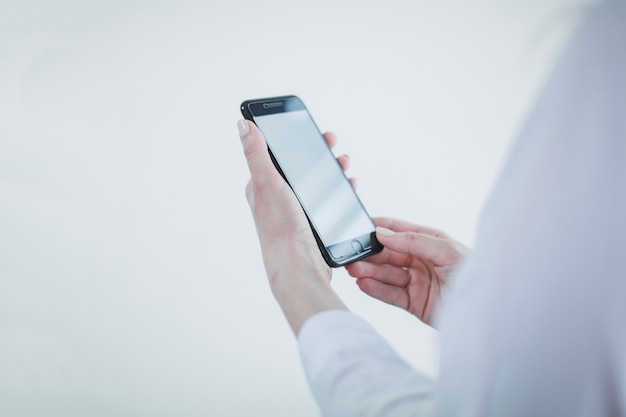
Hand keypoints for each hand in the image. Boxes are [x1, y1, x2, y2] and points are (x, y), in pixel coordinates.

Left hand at [238, 120, 345, 333]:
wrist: (299, 267)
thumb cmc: (281, 228)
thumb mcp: (268, 183)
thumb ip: (256, 153)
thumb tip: (243, 124)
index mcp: (262, 186)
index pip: (276, 153)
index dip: (293, 138)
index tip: (311, 127)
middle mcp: (276, 198)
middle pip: (299, 166)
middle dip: (317, 151)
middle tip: (332, 142)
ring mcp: (294, 211)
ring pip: (315, 182)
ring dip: (330, 169)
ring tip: (344, 164)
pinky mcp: (310, 224)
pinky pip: (325, 200)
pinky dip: (337, 189)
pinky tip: (348, 187)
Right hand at [346, 218, 468, 324]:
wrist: (487, 311)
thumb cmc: (474, 274)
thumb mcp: (446, 250)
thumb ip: (413, 240)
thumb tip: (384, 233)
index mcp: (429, 241)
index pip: (399, 231)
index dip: (379, 227)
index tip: (359, 226)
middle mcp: (421, 260)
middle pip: (389, 255)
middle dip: (370, 254)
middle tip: (352, 254)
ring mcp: (417, 282)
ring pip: (387, 275)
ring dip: (369, 272)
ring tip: (353, 270)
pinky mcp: (414, 304)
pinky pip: (391, 295)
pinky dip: (376, 290)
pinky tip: (363, 284)